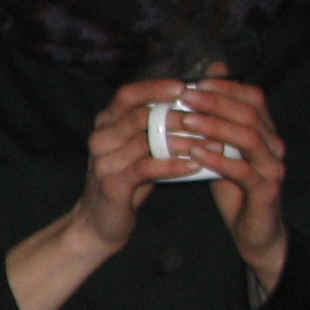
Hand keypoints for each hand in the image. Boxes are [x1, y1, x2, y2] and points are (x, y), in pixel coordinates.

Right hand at [78, 77, 197, 247]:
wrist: (102, 222)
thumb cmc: (128, 180)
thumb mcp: (139, 148)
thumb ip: (156, 126)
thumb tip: (194, 103)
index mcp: (105, 123)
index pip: (127, 95)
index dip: (154, 88)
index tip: (184, 87)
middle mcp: (100, 138)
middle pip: (139, 116)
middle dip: (176, 116)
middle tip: (207, 119)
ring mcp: (103, 162)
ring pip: (145, 142)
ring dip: (181, 141)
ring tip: (209, 143)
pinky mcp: (111, 185)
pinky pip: (146, 168)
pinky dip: (172, 165)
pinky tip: (194, 165)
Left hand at [175, 73, 289, 289]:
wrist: (254, 232)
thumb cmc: (235, 188)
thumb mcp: (223, 151)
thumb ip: (216, 123)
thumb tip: (202, 84)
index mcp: (267, 131)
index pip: (253, 97)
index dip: (226, 87)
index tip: (195, 83)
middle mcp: (275, 145)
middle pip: (249, 113)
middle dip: (216, 102)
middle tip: (185, 98)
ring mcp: (273, 168)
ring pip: (248, 138)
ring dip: (215, 126)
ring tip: (186, 121)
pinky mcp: (266, 191)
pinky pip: (242, 171)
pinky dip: (218, 159)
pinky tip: (196, 152)